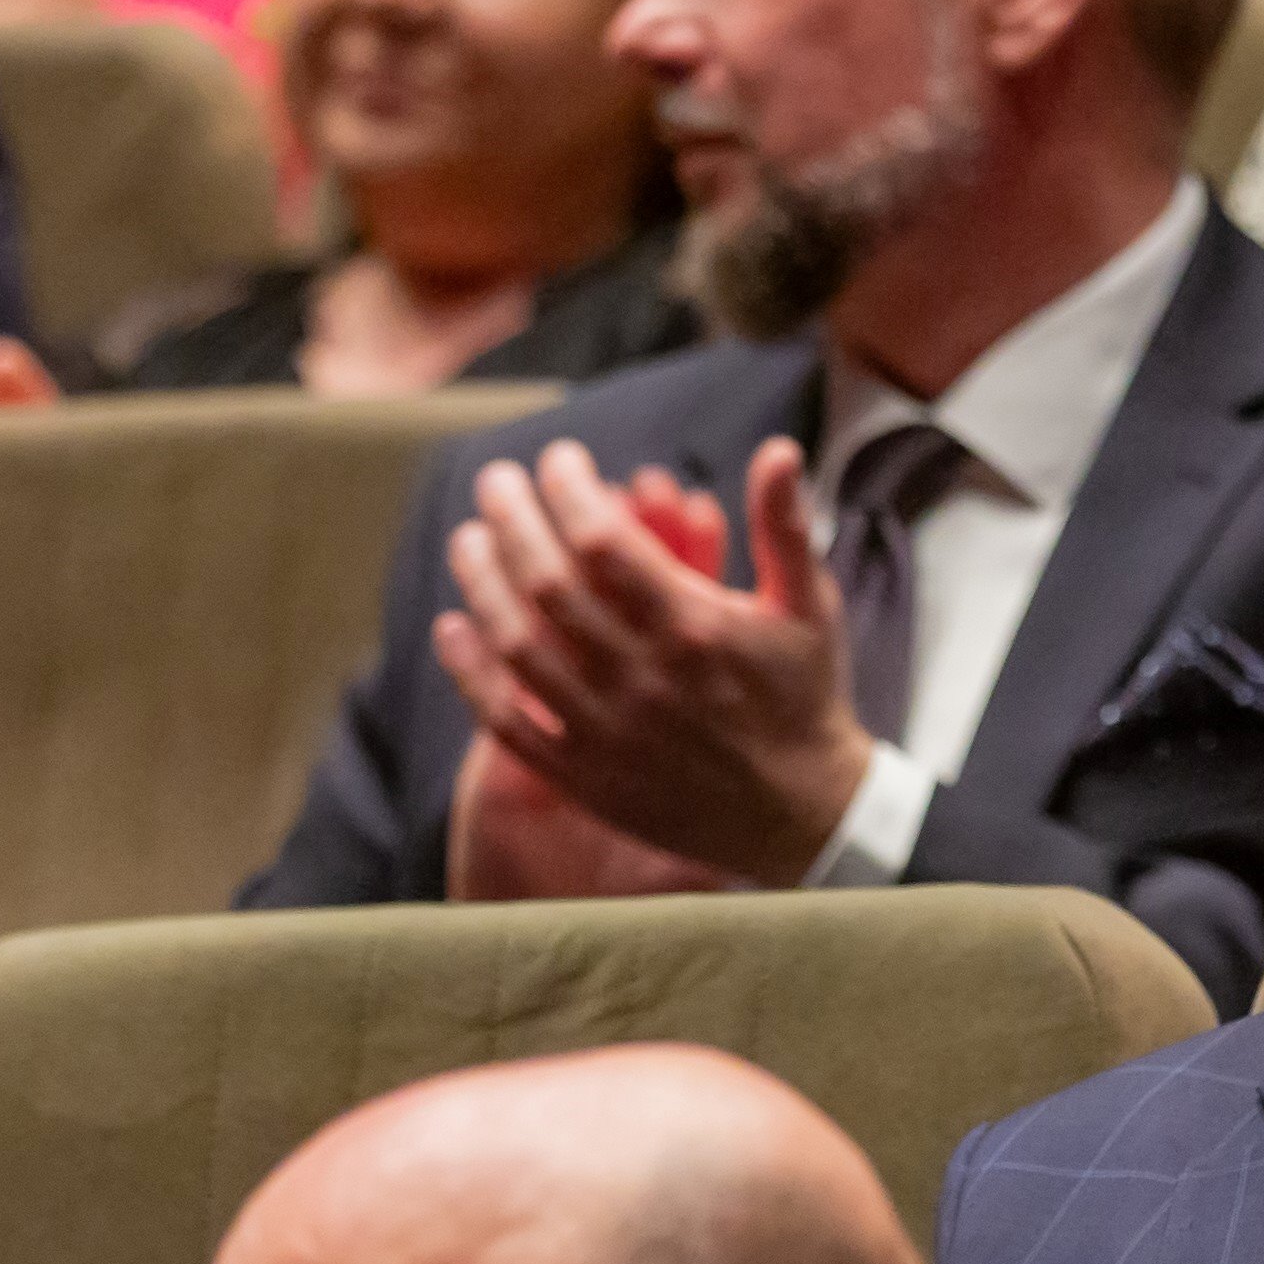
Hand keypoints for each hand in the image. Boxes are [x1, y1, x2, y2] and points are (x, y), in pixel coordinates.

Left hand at [427, 435, 875, 884]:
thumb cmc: (803, 698)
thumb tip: (779, 449)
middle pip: (548, 583)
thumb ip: (785, 527)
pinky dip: (471, 674)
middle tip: (495, 481)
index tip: (559, 460)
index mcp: (695, 628)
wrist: (799, 815)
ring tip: (467, 538)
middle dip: (513, 519)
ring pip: (518, 644)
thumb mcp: (809, 608)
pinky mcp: (586, 775)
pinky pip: (509, 721)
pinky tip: (453, 629)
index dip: (571, 491)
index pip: (605, 542)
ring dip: (481, 584)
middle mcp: (644, 678)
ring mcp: (608, 730)